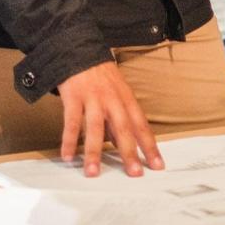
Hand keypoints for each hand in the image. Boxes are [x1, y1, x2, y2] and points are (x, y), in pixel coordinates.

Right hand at [56, 61, 162, 178]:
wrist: (80, 50)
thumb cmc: (101, 75)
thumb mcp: (118, 93)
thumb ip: (120, 119)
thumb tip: (124, 146)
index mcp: (126, 99)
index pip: (142, 126)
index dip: (150, 146)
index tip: (157, 166)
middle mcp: (112, 100)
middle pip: (123, 129)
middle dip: (129, 152)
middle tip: (134, 173)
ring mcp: (93, 98)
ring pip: (95, 128)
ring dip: (94, 152)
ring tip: (93, 172)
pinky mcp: (73, 97)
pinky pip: (71, 122)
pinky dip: (69, 140)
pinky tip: (68, 156)